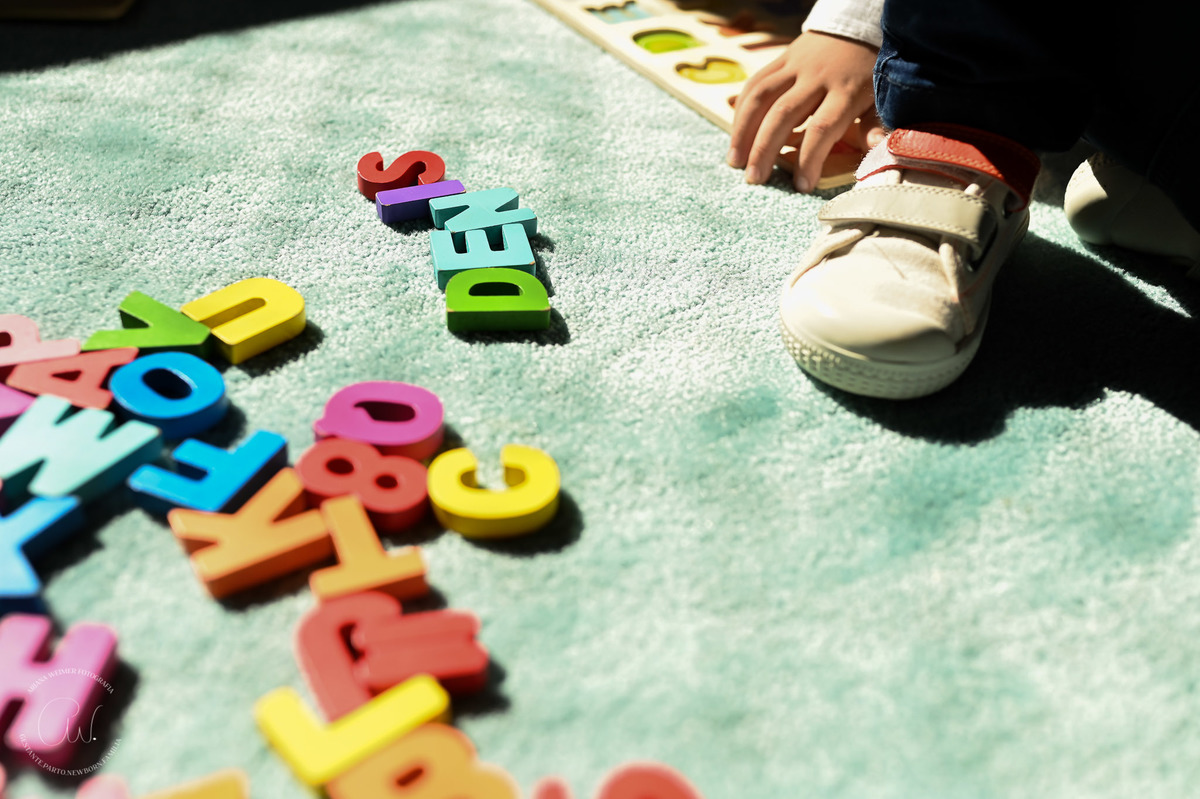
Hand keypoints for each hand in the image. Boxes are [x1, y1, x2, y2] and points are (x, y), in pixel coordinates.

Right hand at [728, 31, 882, 191]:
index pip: (822, 128)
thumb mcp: (880, 96)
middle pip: (783, 115)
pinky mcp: (780, 60)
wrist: (857, 25)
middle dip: (764, 149)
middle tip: (754, 179)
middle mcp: (816, 78)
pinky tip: (736, 134)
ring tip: (734, 161)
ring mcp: (795, 66)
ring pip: (761, 97)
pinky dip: (740, 110)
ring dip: (743, 130)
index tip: (801, 186)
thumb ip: (874, 123)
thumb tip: (875, 148)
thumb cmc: (869, 70)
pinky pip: (754, 83)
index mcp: (845, 91)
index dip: (809, 159)